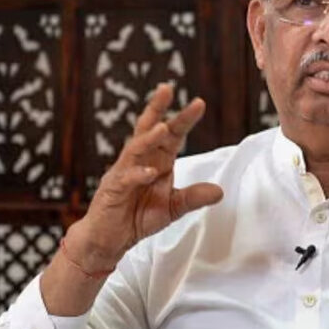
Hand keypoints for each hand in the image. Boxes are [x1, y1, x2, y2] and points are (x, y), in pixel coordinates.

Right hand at [75, 83, 223, 267]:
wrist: (109, 240)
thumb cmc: (137, 218)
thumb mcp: (172, 208)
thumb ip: (193, 198)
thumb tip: (220, 191)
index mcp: (157, 161)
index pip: (172, 135)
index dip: (184, 119)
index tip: (199, 103)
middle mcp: (139, 161)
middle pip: (148, 129)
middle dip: (157, 109)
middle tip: (166, 88)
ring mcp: (123, 173)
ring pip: (135, 148)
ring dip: (148, 138)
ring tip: (162, 128)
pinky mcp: (112, 190)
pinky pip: (125, 178)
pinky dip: (137, 174)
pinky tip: (149, 172)